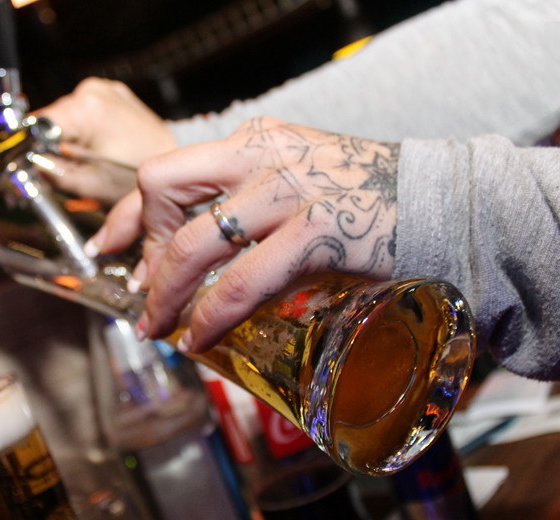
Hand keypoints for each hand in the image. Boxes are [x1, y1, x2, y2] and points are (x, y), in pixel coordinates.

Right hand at [35, 78, 177, 204]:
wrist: (174, 167)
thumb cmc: (138, 177)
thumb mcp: (87, 184)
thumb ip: (48, 172)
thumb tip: (21, 166)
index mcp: (86, 108)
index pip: (36, 125)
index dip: (26, 148)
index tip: (23, 165)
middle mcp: (93, 91)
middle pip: (50, 120)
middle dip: (47, 146)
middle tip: (58, 171)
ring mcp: (105, 89)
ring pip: (65, 117)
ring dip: (65, 139)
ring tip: (82, 162)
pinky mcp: (113, 94)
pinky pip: (84, 113)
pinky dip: (82, 131)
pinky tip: (93, 148)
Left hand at [87, 117, 399, 351]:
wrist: (453, 206)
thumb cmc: (375, 206)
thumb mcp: (305, 186)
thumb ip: (257, 209)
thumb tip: (210, 260)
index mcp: (257, 143)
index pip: (167, 169)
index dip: (127, 214)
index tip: (106, 246)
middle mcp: (266, 156)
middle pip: (164, 188)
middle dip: (143, 250)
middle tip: (141, 295)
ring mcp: (292, 191)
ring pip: (196, 242)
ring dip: (167, 293)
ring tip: (162, 328)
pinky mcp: (320, 231)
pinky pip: (243, 281)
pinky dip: (212, 315)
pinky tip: (202, 337)